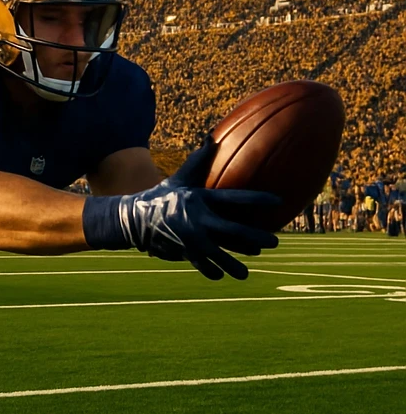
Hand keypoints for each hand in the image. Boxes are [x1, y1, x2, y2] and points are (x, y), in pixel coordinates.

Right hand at [83, 138, 280, 279]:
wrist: (135, 219)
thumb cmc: (162, 196)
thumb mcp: (179, 179)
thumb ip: (198, 162)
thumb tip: (211, 138)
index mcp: (200, 199)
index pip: (234, 198)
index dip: (256, 199)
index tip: (278, 200)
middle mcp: (199, 220)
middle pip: (234, 231)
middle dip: (256, 237)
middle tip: (274, 241)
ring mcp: (192, 239)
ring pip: (221, 255)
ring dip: (235, 265)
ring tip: (245, 273)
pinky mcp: (184, 252)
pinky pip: (202, 265)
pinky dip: (212, 271)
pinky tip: (221, 275)